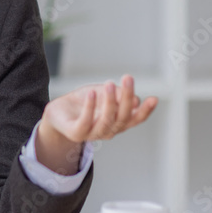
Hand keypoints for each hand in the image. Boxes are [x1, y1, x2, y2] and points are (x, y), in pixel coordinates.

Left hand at [37, 74, 157, 174]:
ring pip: (106, 120)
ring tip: (110, 83)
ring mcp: (92, 134)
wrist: (57, 112)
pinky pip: (85, 121)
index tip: (154, 98)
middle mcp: (108, 131)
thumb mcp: (102, 94)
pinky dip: (90, 107)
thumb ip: (117, 95)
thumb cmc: (84, 101)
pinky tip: (92, 93)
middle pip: (122, 117)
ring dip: (109, 101)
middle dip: (127, 98)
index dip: (145, 111)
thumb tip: (134, 100)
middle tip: (128, 78)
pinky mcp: (76, 133)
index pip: (135, 119)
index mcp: (117, 122)